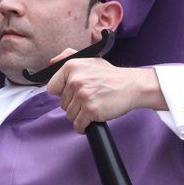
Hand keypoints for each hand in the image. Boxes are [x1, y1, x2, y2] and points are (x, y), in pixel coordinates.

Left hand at [46, 48, 164, 133]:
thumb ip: (68, 57)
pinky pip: (78, 125)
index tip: (73, 93)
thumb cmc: (110, 76)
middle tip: (89, 98)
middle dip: (75, 104)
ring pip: (70, 115)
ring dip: (80, 115)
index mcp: (71, 66)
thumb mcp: (89, 60)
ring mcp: (83, 95)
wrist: (131, 86)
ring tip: (93, 107)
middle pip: (62, 104)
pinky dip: (84, 126)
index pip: (52, 88)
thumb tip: (51, 62)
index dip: (63, 93)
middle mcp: (75, 80)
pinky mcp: (91, 110)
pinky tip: (92, 120)